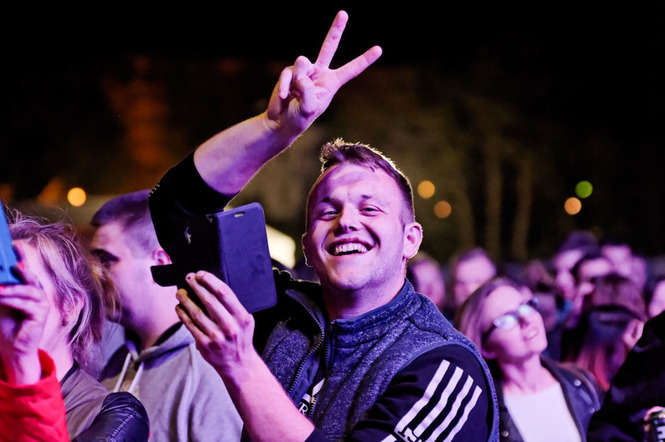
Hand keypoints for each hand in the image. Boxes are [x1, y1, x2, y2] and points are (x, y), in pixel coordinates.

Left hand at [0, 251, 49, 383]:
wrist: (12, 348)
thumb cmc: (5, 325)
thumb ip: (0, 290)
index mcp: (28, 287)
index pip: (24, 268)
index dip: (20, 255)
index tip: (14, 244)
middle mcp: (37, 293)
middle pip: (29, 275)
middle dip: (19, 267)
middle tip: (11, 262)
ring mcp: (41, 303)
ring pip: (28, 290)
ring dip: (11, 288)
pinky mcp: (41, 314)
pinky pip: (27, 303)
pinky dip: (13, 300)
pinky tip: (2, 297)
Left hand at [176, 271, 259, 381]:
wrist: (239, 364)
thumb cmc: (240, 338)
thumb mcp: (245, 321)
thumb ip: (232, 307)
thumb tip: (211, 287)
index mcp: (241, 317)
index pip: (224, 293)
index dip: (210, 281)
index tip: (201, 274)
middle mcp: (230, 326)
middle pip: (209, 300)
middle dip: (196, 286)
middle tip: (188, 278)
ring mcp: (217, 337)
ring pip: (196, 313)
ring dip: (186, 300)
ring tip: (180, 292)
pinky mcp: (205, 345)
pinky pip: (190, 326)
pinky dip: (183, 315)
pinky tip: (179, 308)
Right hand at [265, 10, 381, 134]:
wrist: (281, 122)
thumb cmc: (299, 118)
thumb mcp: (308, 108)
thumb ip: (306, 88)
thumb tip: (300, 66)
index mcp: (331, 83)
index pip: (351, 70)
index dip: (364, 59)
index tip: (379, 49)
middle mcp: (320, 73)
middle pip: (329, 47)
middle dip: (336, 29)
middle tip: (343, 13)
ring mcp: (304, 71)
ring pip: (302, 63)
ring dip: (297, 81)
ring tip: (294, 96)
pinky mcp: (289, 72)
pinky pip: (288, 73)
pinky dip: (285, 86)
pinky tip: (284, 97)